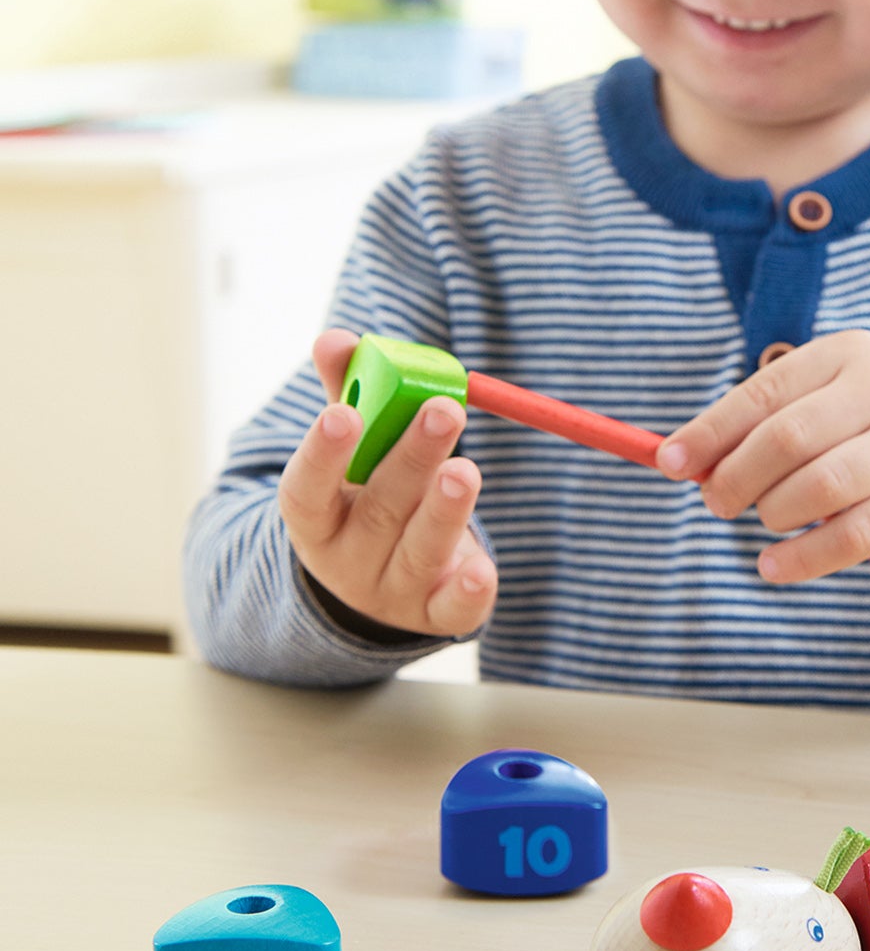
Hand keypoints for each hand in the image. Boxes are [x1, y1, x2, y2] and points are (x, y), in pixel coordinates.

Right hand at [276, 328, 497, 637]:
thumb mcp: (350, 447)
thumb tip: (334, 338)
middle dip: (412, 458)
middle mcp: (347, 557)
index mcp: (316, 515)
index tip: (344, 413)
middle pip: (378, 510)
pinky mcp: (434, 612)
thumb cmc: (366, 490)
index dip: (322, 454)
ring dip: (444, 509)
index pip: (306, 489)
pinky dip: (466, 589)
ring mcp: (390, 590)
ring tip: (467, 469)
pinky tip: (482, 568)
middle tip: (443, 410)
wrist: (374, 581)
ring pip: (418, 550)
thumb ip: (347, 390)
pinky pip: (450, 608)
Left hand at [655, 330, 869, 584]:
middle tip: (715, 502)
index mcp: (850, 353)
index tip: (669, 461)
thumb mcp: (842, 393)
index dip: (712, 429)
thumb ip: (774, 417)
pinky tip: (776, 566)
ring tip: (763, 523)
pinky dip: (805, 557)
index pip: (766, 391)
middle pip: (788, 438)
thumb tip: (687, 458)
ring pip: (820, 485)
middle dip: (736, 476)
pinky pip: (854, 536)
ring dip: (773, 513)